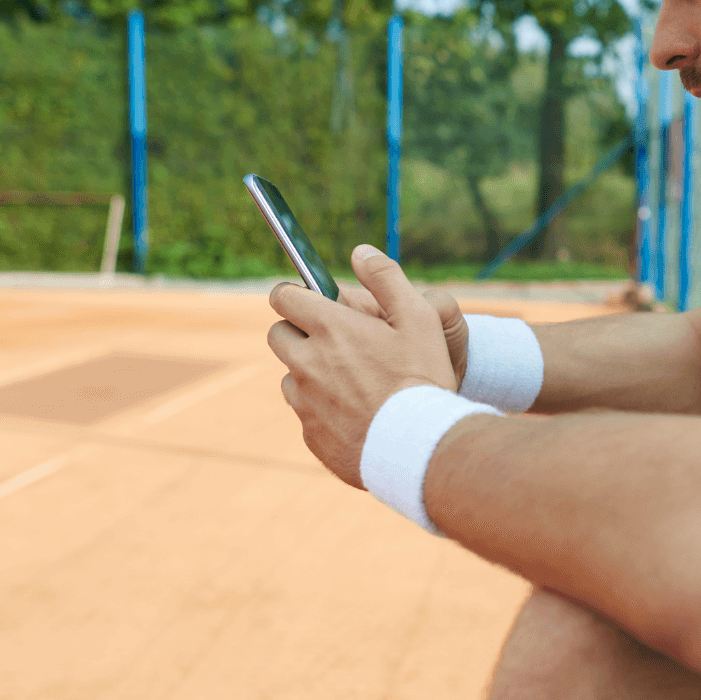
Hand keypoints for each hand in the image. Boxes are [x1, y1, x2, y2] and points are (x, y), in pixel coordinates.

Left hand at [266, 244, 458, 486]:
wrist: (419, 448)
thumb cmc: (423, 379)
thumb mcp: (419, 319)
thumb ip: (387, 279)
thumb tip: (360, 251)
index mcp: (330, 328)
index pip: (283, 296)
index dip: (294, 294)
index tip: (307, 299)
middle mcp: (307, 362)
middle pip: (277, 334)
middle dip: (296, 330)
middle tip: (330, 340)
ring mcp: (304, 400)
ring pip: (291, 375)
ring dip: (309, 372)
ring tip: (350, 382)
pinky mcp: (309, 433)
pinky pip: (304, 411)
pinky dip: (321, 408)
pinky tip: (354, 413)